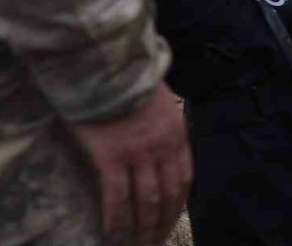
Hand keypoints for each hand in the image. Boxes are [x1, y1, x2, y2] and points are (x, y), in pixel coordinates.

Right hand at [73, 83, 190, 245]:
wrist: (107, 64)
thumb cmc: (129, 81)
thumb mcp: (160, 104)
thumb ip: (163, 129)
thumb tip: (158, 154)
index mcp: (177, 134)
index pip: (184, 180)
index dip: (178, 207)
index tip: (170, 224)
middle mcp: (163, 147)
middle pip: (168, 196)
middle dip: (161, 224)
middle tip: (153, 243)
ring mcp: (139, 152)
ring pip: (146, 201)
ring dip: (141, 228)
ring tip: (135, 245)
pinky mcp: (112, 155)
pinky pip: (117, 196)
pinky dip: (116, 219)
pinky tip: (112, 234)